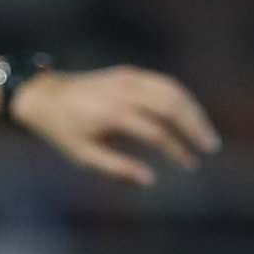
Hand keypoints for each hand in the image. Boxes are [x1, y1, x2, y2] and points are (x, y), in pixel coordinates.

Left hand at [13, 65, 218, 186]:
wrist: (43, 96)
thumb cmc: (62, 131)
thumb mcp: (83, 155)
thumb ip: (117, 168)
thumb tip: (151, 180)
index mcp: (111, 114)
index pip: (156, 132)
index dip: (176, 150)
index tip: (189, 165)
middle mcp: (123, 92)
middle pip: (172, 106)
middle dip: (195, 127)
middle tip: (210, 147)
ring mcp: (128, 78)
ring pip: (174, 91)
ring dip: (194, 112)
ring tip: (205, 134)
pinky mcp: (130, 73)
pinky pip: (164, 83)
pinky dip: (182, 98)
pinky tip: (190, 116)